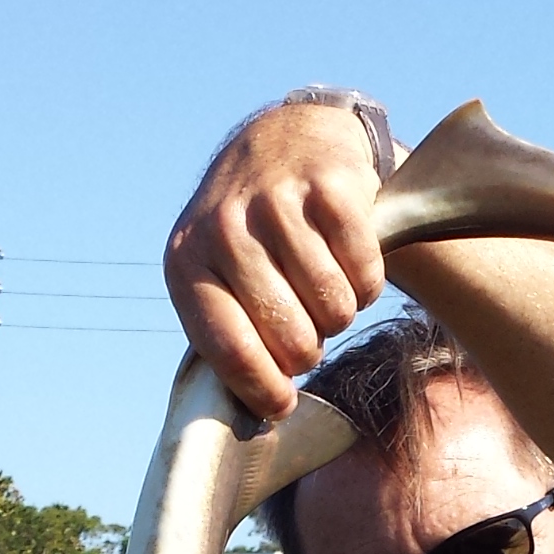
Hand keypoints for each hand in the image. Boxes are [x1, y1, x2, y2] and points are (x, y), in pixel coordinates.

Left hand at [163, 99, 388, 421]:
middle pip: (290, 338)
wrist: (290, 136)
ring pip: (333, 310)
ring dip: (339, 313)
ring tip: (325, 289)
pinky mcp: (330, 187)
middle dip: (308, 348)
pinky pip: (364, 274)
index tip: (282, 406)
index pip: (230, 350)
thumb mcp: (216, 272)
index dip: (263, 390)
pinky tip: (349, 262)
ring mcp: (277, 201)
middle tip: (306, 328)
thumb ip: (225, 333)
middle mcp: (224, 227)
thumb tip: (256, 417)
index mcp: (186, 261)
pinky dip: (367, 282)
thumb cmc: (252, 229)